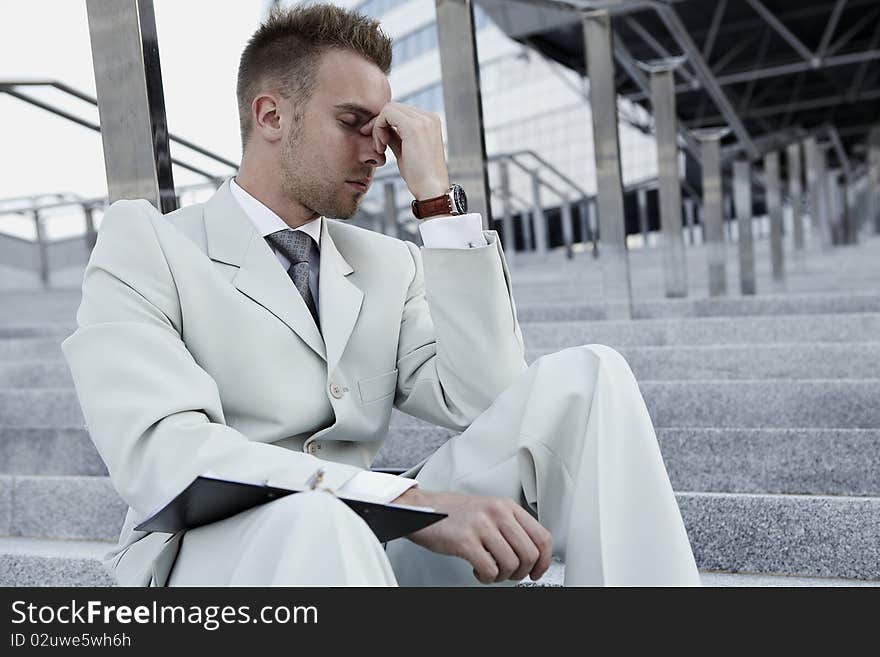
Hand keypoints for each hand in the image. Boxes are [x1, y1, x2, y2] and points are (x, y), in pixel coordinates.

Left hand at [365, 102, 449, 199]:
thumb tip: (381, 128)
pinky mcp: (414, 126)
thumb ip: (395, 135)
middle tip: (377, 145)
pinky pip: (387, 114)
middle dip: (379, 124)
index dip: (385, 123)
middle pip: (393, 107)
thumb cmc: (419, 175)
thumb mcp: (405, 150)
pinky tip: (381, 146)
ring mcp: (423, 120)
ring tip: (380, 148)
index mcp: (431, 122)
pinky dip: (378, 128)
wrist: (430, 190)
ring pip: (389, 109)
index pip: (400, 111)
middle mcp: (429, 117)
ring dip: (378, 127)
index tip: (379, 141)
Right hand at [393, 487, 552, 583]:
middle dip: (522, 572)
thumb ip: (510, 525)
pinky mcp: (465, 540)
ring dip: (503, 576)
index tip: (536, 572)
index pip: (542, 536)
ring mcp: (481, 525)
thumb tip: (532, 552)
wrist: (422, 508)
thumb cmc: (454, 513)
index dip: (544, 561)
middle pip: (530, 554)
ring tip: (490, 571)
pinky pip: (490, 570)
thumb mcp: (489, 510)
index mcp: (506, 506)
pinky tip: (478, 570)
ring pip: (512, 564)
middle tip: (510, 574)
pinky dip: (486, 577)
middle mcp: (497, 512)